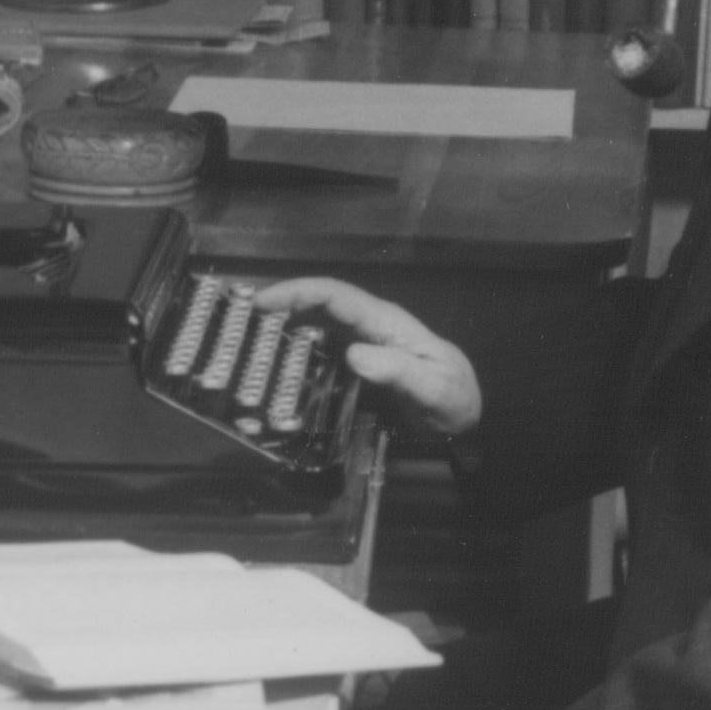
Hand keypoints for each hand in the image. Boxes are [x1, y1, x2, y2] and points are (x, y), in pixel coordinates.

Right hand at [253, 276, 481, 437]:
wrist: (468, 418)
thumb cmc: (455, 400)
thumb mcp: (434, 388)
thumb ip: (398, 371)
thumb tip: (354, 353)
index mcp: (386, 323)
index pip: (336, 295)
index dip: (298, 292)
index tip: (263, 301)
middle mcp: (372, 326)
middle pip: (321, 303)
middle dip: (283, 302)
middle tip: (242, 318)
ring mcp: (366, 343)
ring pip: (319, 323)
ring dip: (287, 324)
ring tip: (249, 337)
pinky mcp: (362, 362)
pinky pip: (325, 348)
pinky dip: (299, 348)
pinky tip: (279, 363)